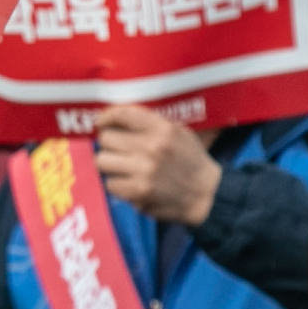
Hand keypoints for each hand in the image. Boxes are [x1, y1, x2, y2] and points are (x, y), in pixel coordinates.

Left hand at [90, 103, 220, 228]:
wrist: (206, 194)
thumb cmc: (190, 160)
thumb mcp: (178, 132)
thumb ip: (150, 124)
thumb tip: (115, 121)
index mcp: (162, 128)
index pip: (122, 114)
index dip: (106, 117)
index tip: (101, 123)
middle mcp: (152, 147)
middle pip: (106, 139)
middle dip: (109, 145)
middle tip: (117, 151)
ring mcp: (144, 170)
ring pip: (102, 161)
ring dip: (110, 165)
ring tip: (122, 167)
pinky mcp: (139, 191)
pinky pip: (110, 184)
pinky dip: (117, 185)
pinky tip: (130, 184)